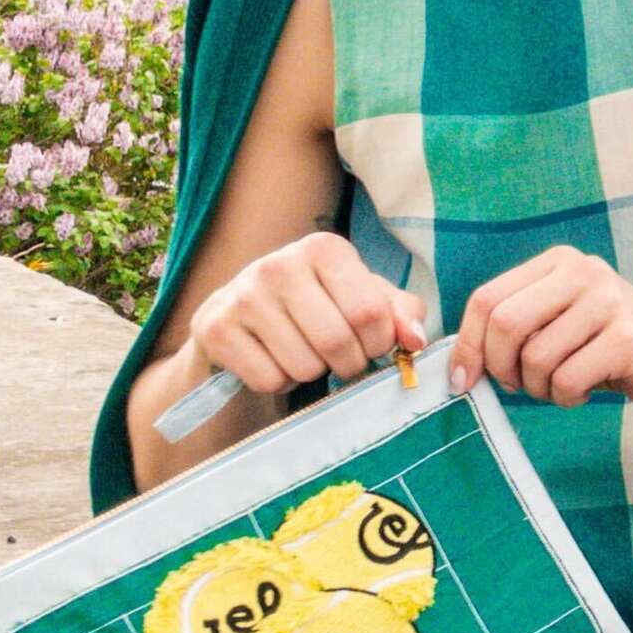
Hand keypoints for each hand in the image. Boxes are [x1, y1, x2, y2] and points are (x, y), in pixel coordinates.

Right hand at [188, 231, 426, 396]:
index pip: (370, 313)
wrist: (238, 319)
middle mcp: (279, 264)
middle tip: (340, 359)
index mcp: (324, 248)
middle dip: (349, 364)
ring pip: (304, 366)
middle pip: (337, 343)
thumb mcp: (363, 299)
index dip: (380, 344)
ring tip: (301, 352)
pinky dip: (279, 383)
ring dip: (312, 373)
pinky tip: (272, 359)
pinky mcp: (216, 329)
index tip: (372, 345)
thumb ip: (400, 314)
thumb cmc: (317, 307)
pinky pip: (269, 380)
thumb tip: (416, 340)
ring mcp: (242, 296)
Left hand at [448, 246, 632, 416]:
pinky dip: (566, 398)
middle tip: (518, 387)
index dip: (468, 344)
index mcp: (560, 262)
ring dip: (538, 389)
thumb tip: (459, 363)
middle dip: (500, 368)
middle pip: (505, 323)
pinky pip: (566, 380)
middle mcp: (584, 272)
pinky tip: (585, 391)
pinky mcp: (627, 339)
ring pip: (536, 358)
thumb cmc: (612, 346)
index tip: (464, 380)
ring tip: (561, 386)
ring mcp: (609, 302)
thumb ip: (518, 326)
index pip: (487, 298)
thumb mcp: (563, 321)